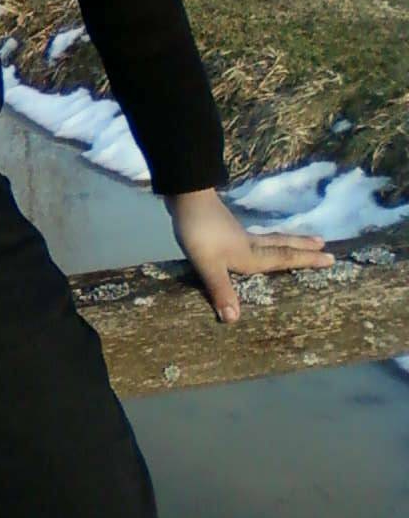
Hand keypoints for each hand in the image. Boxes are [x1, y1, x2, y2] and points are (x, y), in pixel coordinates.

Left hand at [165, 186, 334, 322]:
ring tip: (303, 239)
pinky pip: (256, 238)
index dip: (307, 260)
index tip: (331, 258)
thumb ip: (221, 291)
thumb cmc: (200, 233)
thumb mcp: (209, 265)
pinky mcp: (226, 227)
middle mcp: (250, 243)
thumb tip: (234, 320)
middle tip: (324, 244)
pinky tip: (259, 240)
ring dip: (288, 240)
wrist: (186, 197)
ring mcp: (238, 234)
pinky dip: (267, 239)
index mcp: (251, 254)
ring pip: (271, 238)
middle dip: (304, 246)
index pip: (285, 258)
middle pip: (283, 244)